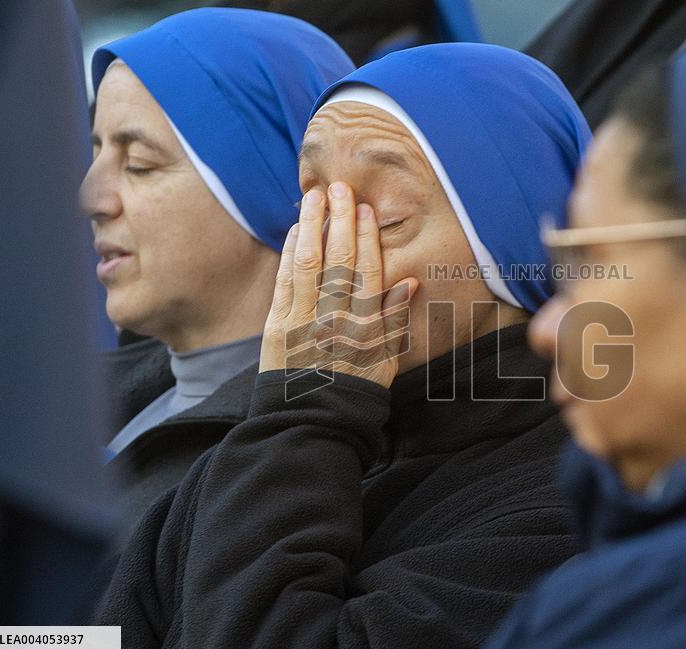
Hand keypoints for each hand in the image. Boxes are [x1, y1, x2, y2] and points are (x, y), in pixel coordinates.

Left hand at [260, 182, 417, 386]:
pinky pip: (285, 283)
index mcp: (365, 330)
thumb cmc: (354, 393)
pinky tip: (296, 230)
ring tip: (315, 196)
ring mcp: (302, 324)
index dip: (366, 238)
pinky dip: (290, 254)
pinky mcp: (277, 329)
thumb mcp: (386, 362)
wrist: (311, 425)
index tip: (365, 210)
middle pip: (338, 261)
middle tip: (340, 188)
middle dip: (339, 220)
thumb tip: (409, 283)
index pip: (368, 273)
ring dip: (312, 226)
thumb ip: (394, 321)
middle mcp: (334, 322)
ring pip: (308, 265)